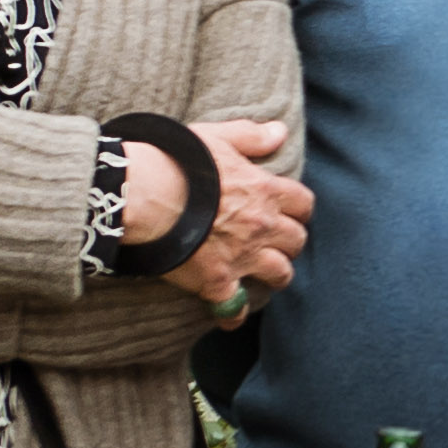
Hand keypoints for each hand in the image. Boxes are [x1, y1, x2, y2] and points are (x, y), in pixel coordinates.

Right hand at [121, 115, 313, 304]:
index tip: (290, 213)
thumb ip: (251, 136)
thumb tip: (279, 133)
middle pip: (296, 240)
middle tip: (276, 242)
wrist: (145, 193)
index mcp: (264, 191)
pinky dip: (233, 313)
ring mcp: (242, 256)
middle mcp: (261, 226)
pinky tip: (230, 314)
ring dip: (275, 273)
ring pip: (280, 273)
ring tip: (264, 273)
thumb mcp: (218, 137)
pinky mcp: (216, 281)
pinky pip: (235, 307)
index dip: (298, 210)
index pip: (302, 204)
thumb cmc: (178, 161)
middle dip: (289, 241)